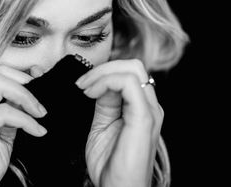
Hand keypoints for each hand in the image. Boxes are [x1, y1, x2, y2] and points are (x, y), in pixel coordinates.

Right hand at [0, 65, 47, 186]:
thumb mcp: (2, 132)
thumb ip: (13, 111)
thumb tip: (31, 95)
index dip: (22, 72)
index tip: (41, 78)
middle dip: (26, 84)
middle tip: (41, 104)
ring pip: (0, 84)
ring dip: (27, 98)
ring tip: (40, 114)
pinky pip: (5, 112)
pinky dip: (26, 120)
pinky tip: (37, 131)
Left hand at [76, 59, 163, 186]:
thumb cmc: (110, 164)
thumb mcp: (102, 125)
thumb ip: (104, 103)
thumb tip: (99, 83)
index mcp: (140, 107)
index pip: (127, 73)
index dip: (102, 73)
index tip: (81, 85)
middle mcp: (149, 105)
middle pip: (133, 66)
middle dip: (103, 68)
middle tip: (82, 83)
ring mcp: (149, 110)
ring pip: (132, 69)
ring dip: (102, 73)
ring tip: (84, 88)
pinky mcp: (144, 117)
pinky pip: (128, 84)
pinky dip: (106, 82)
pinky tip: (91, 94)